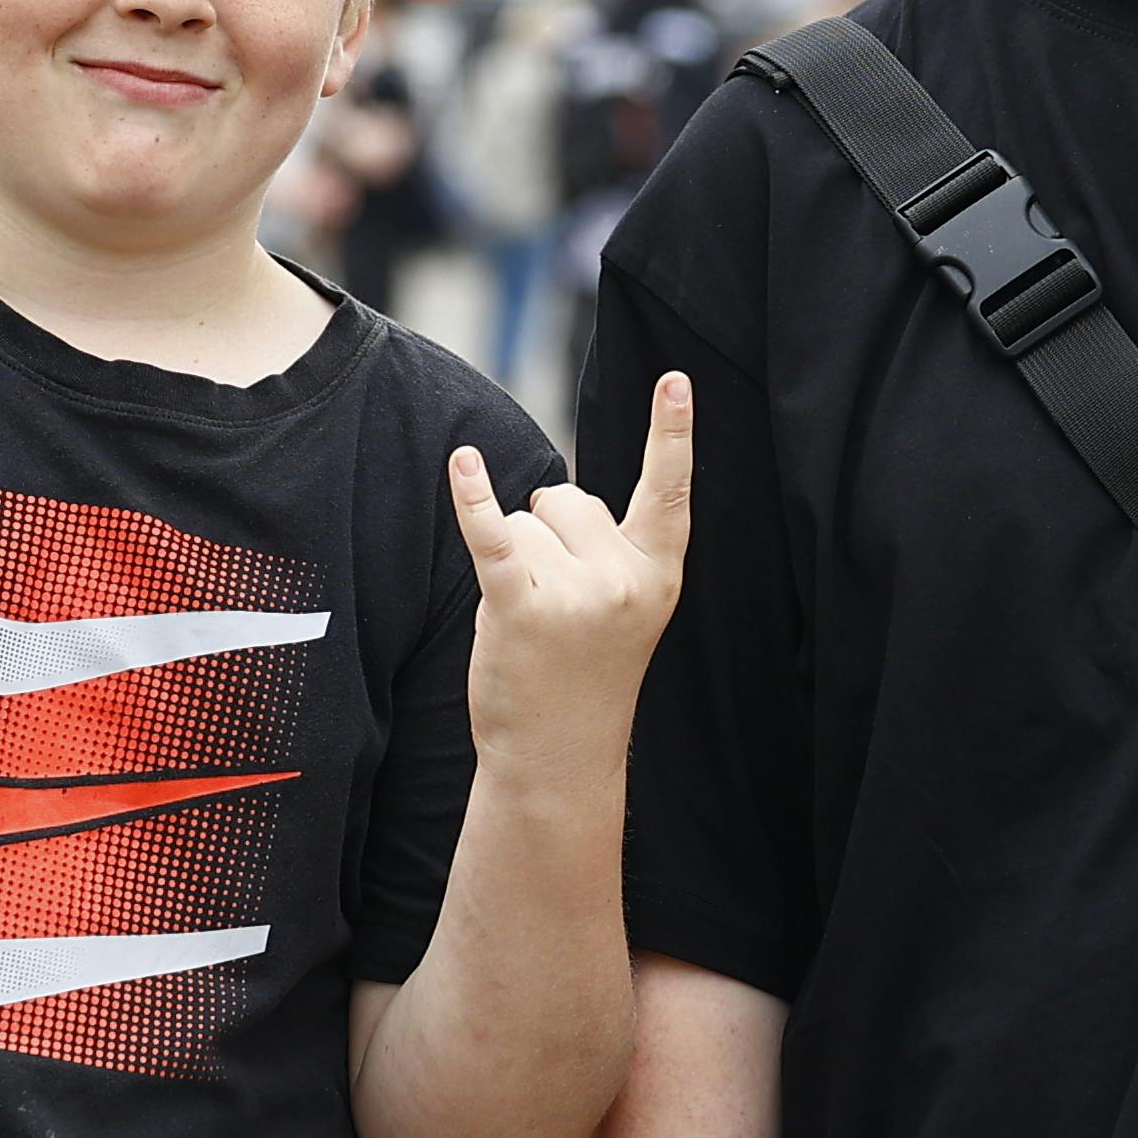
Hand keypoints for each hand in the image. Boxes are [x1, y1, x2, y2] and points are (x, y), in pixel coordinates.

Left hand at [445, 371, 693, 764]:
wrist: (559, 758)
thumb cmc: (585, 673)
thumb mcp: (626, 608)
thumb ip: (609, 548)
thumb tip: (552, 493)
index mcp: (659, 574)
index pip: (669, 490)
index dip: (672, 432)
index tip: (675, 380)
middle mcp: (624, 579)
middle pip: (567, 496)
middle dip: (549, 534)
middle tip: (558, 607)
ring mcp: (577, 595)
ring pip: (525, 518)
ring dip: (514, 558)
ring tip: (530, 621)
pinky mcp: (521, 609)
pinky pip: (494, 537)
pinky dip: (473, 501)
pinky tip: (462, 466)